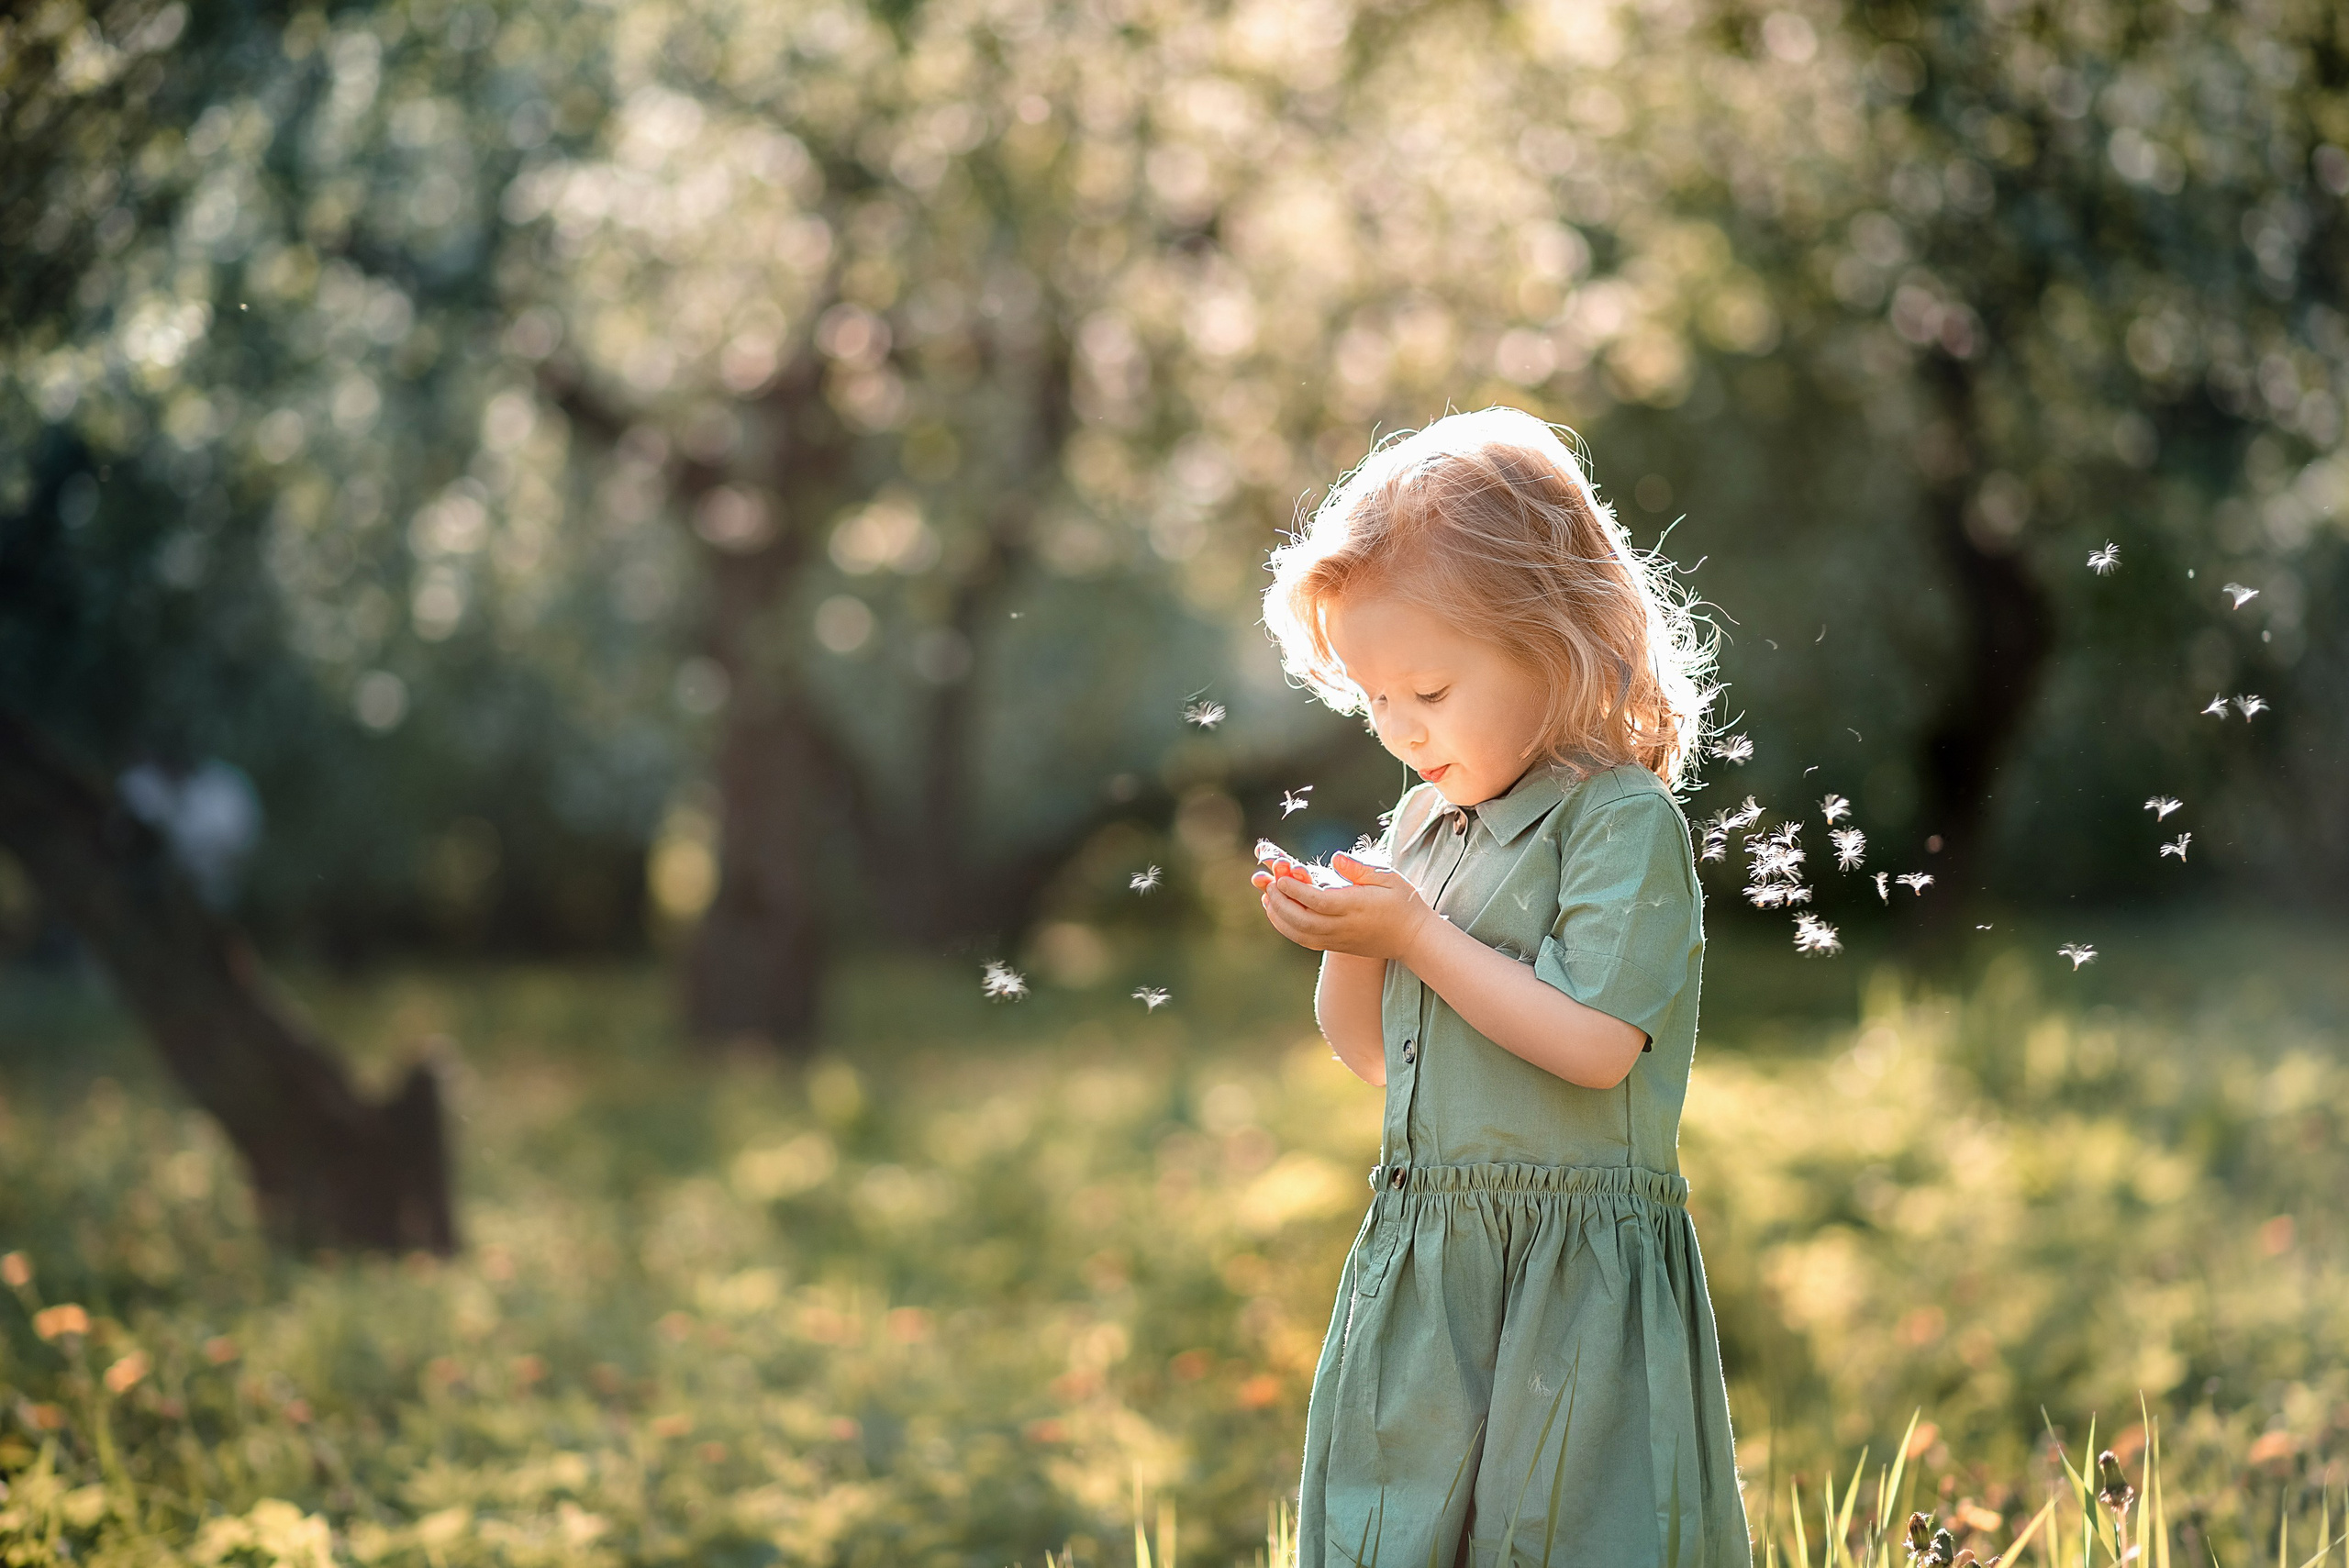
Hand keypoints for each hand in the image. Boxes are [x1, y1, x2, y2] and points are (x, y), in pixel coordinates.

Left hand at [1253, 853, 1431, 960]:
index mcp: (1354, 907)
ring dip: (1279, 917)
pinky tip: (1280, 915)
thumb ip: (1359, 869)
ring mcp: (1338, 939)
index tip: (1281, 878)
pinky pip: (1305, 941)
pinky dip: (1288, 929)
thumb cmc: (1403, 903)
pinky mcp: (1336, 946)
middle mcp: (1343, 926)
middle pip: (1302, 919)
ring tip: (1268, 899)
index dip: (1295, 890)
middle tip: (1269, 885)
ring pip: (1299, 933)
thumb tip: (1335, 858)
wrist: (1413, 938)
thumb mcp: (1388, 878)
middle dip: (1281, 903)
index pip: (1317, 901)